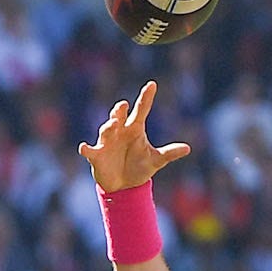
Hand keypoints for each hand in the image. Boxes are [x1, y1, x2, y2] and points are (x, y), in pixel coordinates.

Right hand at [77, 82, 191, 192]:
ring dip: (108, 126)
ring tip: (114, 124)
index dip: (146, 97)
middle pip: (119, 116)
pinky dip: (86, 149)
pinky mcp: (97, 155)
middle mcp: (120, 131)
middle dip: (119, 111)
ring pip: (106, 130)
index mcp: (135, 129)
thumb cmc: (139, 168)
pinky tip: (84, 148)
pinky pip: (90, 151)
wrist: (124, 186)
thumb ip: (169, 154)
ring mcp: (107, 142)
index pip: (141, 110)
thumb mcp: (155, 161)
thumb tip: (187, 148)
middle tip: (124, 106)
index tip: (152, 85)